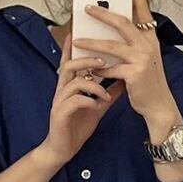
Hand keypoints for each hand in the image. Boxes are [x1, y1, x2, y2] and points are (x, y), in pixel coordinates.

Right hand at [39, 31, 125, 165]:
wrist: (63, 149)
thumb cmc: (76, 126)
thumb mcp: (97, 107)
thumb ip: (108, 93)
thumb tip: (122, 80)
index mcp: (70, 87)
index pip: (71, 62)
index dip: (74, 48)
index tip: (81, 32)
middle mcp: (62, 91)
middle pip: (70, 66)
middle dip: (87, 61)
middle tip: (103, 61)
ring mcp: (60, 102)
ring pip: (73, 82)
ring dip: (92, 84)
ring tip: (104, 91)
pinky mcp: (60, 114)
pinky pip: (74, 101)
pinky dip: (88, 101)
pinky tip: (97, 106)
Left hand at [72, 0, 175, 120]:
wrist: (159, 106)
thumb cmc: (149, 84)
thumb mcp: (145, 59)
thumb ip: (134, 45)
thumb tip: (114, 34)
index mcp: (151, 39)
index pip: (144, 12)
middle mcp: (148, 45)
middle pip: (123, 23)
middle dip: (103, 14)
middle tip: (88, 8)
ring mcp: (141, 59)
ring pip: (112, 46)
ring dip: (92, 42)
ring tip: (79, 40)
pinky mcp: (134, 74)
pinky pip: (110, 68)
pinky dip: (99, 69)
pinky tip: (91, 69)